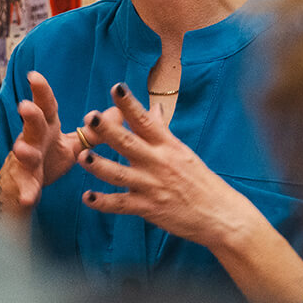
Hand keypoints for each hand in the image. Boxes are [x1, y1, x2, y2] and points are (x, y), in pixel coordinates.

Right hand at [0, 71, 85, 224]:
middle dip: (30, 116)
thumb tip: (120, 112)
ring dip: (24, 152)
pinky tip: (28, 198)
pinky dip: (27, 192)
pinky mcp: (25, 182)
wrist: (25, 188)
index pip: (45, 106)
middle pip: (32, 125)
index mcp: (46, 127)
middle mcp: (33, 140)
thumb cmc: (48, 158)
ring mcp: (26, 161)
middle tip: (25, 106)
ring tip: (24, 150)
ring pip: (24, 154)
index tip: (34, 75)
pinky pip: (26, 187)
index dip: (40, 91)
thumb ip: (94, 130)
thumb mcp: (74, 144)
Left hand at [76, 82, 249, 248]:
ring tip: (82, 156)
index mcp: (167, 146)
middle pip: (129, 144)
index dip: (130, 104)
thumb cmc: (201, 181)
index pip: (146, 121)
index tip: (116, 88)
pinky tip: (87, 197)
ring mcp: (152, 186)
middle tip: (91, 117)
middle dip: (108, 130)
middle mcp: (158, 163)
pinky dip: (103, 202)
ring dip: (100, 165)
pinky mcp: (148, 208)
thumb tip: (154, 107)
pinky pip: (121, 205)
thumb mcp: (182, 151)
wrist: (219, 214)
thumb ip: (162, 131)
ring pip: (120, 174)